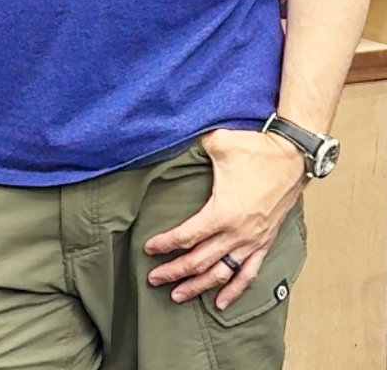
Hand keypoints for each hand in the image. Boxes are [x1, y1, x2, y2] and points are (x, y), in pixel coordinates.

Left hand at [143, 128, 307, 309]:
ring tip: (178, 296)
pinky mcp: (265, 243)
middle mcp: (237, 233)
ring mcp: (252, 241)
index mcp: (222, 212)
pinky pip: (248, 274)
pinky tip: (221, 303)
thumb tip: (169, 137)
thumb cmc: (255, 149)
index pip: (186, 236)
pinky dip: (234, 291)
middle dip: (174, 272)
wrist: (293, 157)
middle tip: (153, 279)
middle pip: (199, 262)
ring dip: (198, 287)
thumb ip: (191, 144)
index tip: (147, 248)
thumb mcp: (217, 142)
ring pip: (221, 274)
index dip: (164, 244)